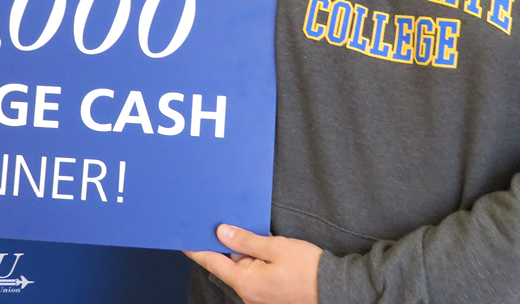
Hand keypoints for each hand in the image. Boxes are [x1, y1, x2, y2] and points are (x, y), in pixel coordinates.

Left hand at [185, 224, 321, 303]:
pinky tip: (265, 248)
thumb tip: (221, 233)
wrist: (335, 288)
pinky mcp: (269, 296)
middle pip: (229, 265)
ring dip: (245, 253)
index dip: (197, 249)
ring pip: (243, 269)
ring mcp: (259, 297)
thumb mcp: (275, 248)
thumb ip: (246, 240)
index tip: (183, 239)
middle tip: (225, 223)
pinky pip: (255, 275)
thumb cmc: (308, 269)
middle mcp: (248, 294)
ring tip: (252, 234)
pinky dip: (255, 261)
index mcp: (246, 283)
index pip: (213, 263)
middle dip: (228, 245)